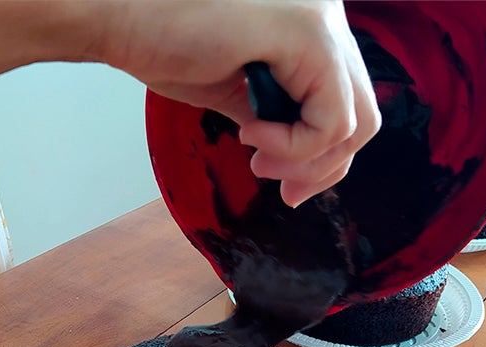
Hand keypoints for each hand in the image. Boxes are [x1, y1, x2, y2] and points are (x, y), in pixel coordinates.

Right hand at [97, 0, 380, 206]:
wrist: (120, 16)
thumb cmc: (165, 45)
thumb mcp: (238, 89)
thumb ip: (277, 112)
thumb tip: (300, 156)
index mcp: (313, 25)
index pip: (348, 102)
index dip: (324, 156)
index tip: (287, 185)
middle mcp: (328, 15)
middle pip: (365, 115)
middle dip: (324, 169)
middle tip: (285, 191)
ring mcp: (323, 20)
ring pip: (357, 122)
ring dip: (306, 162)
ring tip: (259, 160)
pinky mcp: (308, 33)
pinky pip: (331, 120)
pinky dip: (294, 145)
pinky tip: (251, 134)